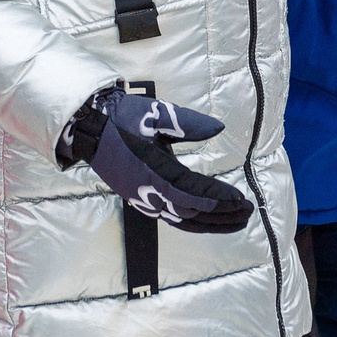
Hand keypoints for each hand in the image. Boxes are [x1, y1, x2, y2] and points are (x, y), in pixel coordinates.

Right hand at [62, 87, 252, 234]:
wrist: (88, 127)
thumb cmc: (122, 117)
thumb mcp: (156, 113)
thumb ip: (188, 122)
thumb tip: (218, 129)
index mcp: (151, 170)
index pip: (191, 191)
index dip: (217, 197)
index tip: (241, 198)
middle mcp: (147, 191)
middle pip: (190, 212)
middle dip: (221, 214)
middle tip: (248, 211)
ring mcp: (142, 199)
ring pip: (181, 220)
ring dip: (210, 224)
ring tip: (237, 221)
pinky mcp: (140, 200)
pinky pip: (170, 218)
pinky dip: (193, 221)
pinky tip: (209, 220)